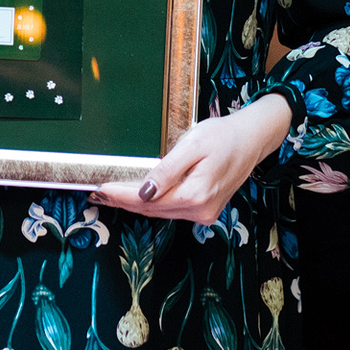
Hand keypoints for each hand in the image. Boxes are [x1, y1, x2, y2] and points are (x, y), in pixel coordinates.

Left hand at [87, 94, 292, 220]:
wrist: (252, 138)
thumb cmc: (224, 136)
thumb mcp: (192, 145)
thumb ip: (167, 170)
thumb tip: (144, 192)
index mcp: (196, 195)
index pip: (147, 201)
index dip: (120, 195)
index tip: (99, 189)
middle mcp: (200, 210)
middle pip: (151, 210)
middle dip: (122, 201)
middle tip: (96, 193)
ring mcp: (204, 213)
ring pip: (160, 212)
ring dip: (134, 204)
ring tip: (110, 194)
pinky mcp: (205, 210)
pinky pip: (172, 209)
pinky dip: (152, 204)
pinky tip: (136, 196)